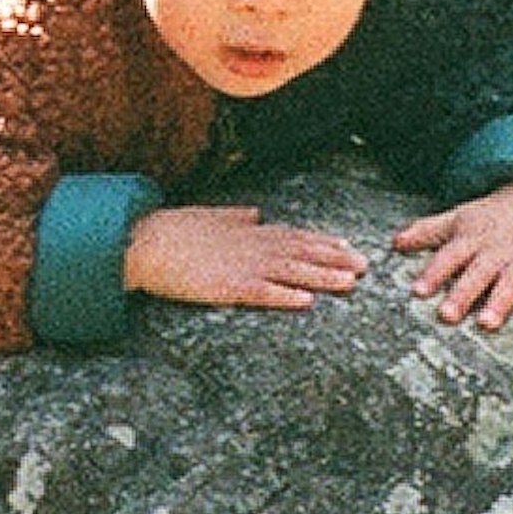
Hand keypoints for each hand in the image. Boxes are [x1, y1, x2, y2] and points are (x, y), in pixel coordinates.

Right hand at [123, 202, 368, 311]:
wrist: (146, 242)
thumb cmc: (176, 231)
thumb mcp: (211, 218)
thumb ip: (236, 217)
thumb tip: (256, 213)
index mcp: (250, 231)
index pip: (295, 235)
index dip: (323, 241)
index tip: (348, 246)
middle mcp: (253, 245)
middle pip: (301, 252)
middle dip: (335, 259)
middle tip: (366, 266)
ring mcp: (242, 266)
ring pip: (291, 272)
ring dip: (322, 277)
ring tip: (350, 283)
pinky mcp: (227, 287)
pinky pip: (262, 293)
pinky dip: (286, 296)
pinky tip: (306, 301)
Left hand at [394, 183, 512, 332]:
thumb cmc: (488, 218)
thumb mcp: (458, 218)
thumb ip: (427, 231)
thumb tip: (394, 243)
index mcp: (470, 239)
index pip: (448, 257)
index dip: (433, 274)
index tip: (417, 292)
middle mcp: (494, 252)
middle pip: (476, 274)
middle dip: (462, 295)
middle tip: (446, 316)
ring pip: (508, 285)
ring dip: (498, 304)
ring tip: (486, 325)